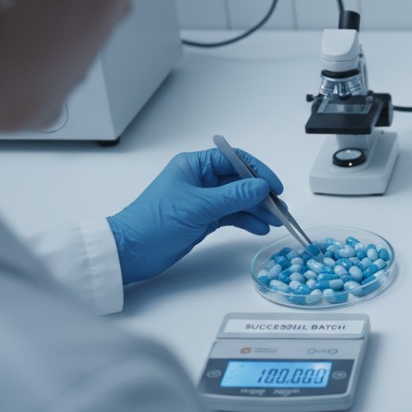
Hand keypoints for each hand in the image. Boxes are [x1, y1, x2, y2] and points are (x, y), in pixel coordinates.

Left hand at [107, 149, 284, 284]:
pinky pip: (232, 215)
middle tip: (279, 208)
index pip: (234, 160)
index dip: (257, 171)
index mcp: (194, 166)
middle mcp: (200, 180)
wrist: (132, 251)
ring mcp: (202, 200)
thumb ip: (234, 196)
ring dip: (257, 209)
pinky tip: (259, 228)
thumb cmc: (154, 223)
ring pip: (238, 200)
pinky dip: (246, 221)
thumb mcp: (199, 207)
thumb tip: (261, 186)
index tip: (274, 187)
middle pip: (239, 181)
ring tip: (274, 221)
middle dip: (261, 194)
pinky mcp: (203, 218)